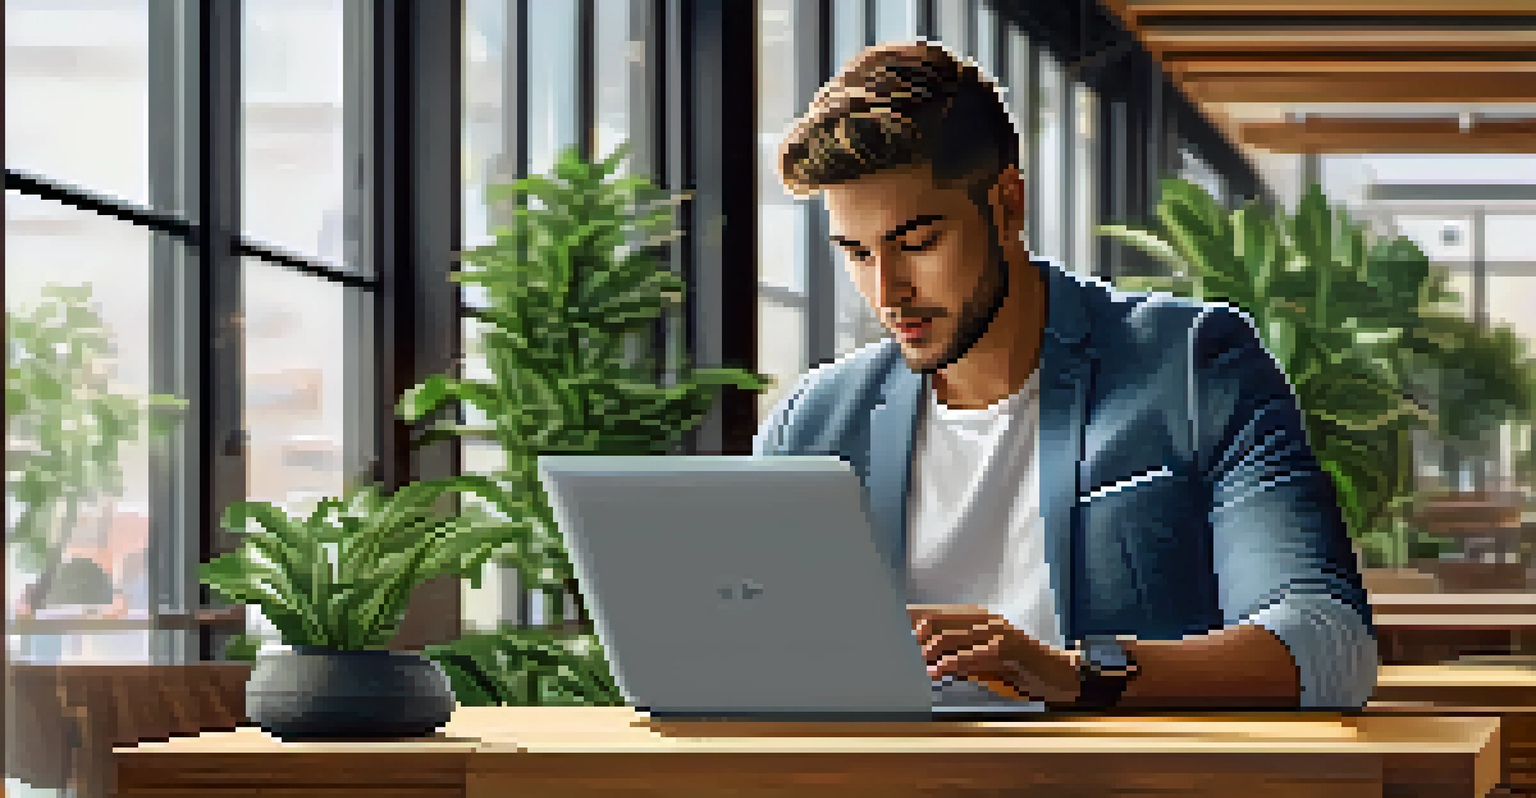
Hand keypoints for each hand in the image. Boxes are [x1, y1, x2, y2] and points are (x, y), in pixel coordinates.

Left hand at [908, 606, 1080, 706]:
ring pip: (951, 637)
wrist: (1055, 674)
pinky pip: (971, 654)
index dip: (917, 621)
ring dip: (930, 653)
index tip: (898, 628)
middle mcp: (985, 620)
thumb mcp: (984, 658)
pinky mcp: (1006, 648)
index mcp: (979, 617)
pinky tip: (936, 671)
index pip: (940, 612)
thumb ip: (959, 654)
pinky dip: (950, 664)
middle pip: (939, 621)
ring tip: (919, 664)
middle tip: (906, 651)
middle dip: (918, 638)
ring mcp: (996, 632)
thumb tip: (927, 656)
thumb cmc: (1017, 667)